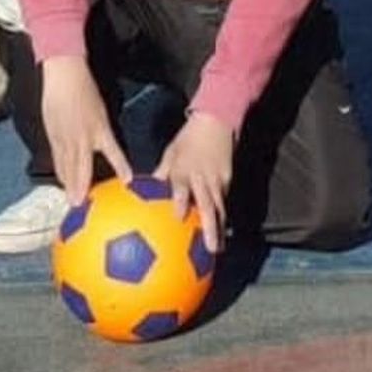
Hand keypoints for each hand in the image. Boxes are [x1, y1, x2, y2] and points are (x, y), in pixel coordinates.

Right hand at [40, 55, 132, 203]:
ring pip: (66, 167)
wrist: (64, 76)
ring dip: (68, 184)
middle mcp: (83, 137)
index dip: (121, 167)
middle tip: (79, 206)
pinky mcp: (53, 135)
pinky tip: (60, 179)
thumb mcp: (100, 111)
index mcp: (100, 129)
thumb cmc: (85, 89)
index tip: (128, 181)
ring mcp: (65, 138)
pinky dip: (59, 170)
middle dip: (80, 188)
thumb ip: (102, 132)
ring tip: (69, 199)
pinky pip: (57, 158)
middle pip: (81, 169)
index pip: (113, 153)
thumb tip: (103, 147)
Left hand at [154, 112, 234, 253]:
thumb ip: (161, 175)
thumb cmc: (188, 139)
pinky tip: (220, 232)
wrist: (216, 122)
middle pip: (208, 205)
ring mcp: (217, 180)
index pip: (182, 187)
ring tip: (218, 250)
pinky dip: (221, 217)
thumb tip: (143, 191)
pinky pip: (223, 201)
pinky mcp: (227, 179)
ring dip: (219, 229)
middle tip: (211, 249)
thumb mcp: (171, 153)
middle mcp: (202, 178)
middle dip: (210, 227)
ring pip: (220, 208)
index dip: (181, 201)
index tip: (178, 217)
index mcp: (184, 170)